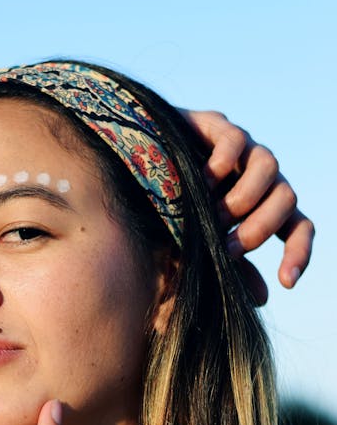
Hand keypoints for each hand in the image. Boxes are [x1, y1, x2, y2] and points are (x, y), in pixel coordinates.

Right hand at [181, 109, 314, 304]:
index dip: (299, 253)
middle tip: (228, 247)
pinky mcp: (215, 125)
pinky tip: (202, 181)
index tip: (285, 281)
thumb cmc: (164, 214)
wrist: (125, 167)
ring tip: (212, 216)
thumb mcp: (196, 248)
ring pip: (269, 166)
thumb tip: (263, 298)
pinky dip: (223, 163)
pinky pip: (235, 140)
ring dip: (244, 198)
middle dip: (260, 228)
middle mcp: (258, 176)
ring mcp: (240, 149)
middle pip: (287, 198)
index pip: (299, 227)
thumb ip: (228, 269)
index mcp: (263, 205)